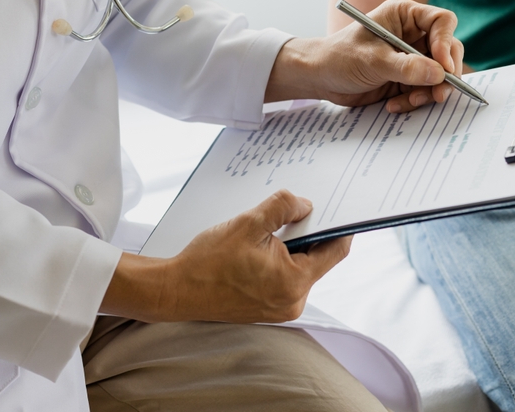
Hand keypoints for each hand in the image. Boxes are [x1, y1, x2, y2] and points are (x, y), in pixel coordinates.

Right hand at [100, 190, 350, 323]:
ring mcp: (281, 308)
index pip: (335, 250)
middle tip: (294, 210)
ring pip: (301, 267)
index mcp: (294, 282)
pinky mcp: (268, 308)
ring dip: (292, 246)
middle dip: (309, 233)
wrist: (175, 291)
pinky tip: (260, 247)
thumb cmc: (207, 262)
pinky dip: (280, 260)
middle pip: (318, 259)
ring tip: (269, 230)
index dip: (340, 225)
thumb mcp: (249, 223)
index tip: (339, 206)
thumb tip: (306, 205)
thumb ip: (283, 208)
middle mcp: (293, 301)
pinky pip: (286, 278)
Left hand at [266, 0, 463, 112]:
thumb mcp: (372, 61)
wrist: (320, 78)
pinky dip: (415, 100)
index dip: (447, 43)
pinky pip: (425, 90)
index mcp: (405, 15)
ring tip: (410, 101)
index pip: (442, 21)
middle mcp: (413, 34)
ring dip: (429, 91)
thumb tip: (439, 74)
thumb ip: (406, 67)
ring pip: (440, 74)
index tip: (443, 67)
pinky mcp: (409, 78)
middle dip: (445, 74)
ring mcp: (413, 57)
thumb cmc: (340, 57)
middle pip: (448, 50)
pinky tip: (394, 104)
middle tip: (439, 93)